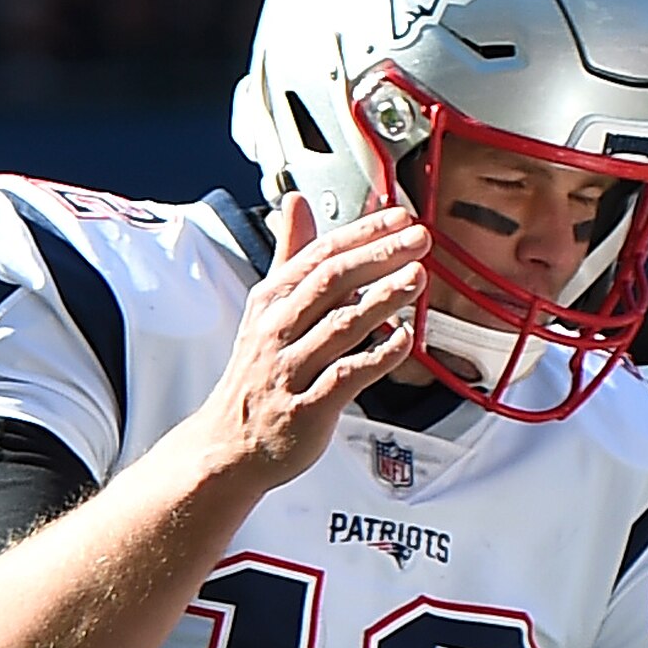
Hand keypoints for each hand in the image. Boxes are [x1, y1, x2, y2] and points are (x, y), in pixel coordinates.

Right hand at [189, 194, 428, 487]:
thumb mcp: (265, 308)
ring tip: (417, 278)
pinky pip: (347, 376)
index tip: (400, 217)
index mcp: (271, 300)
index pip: (320, 253)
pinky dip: (378, 356)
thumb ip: (290, 255)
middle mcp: (278, 330)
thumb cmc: (257, 376)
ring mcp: (291, 370)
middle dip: (378, 255)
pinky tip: (405, 339)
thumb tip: (297, 202)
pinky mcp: (307, 409)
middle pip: (331, 281)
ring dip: (382, 298)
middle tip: (419, 239)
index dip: (363, 232)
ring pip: (340, 325)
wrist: (229, 445)